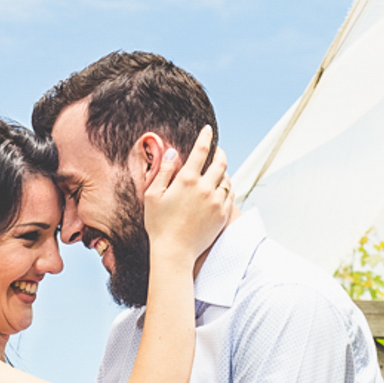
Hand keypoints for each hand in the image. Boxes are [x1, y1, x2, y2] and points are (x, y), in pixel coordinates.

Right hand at [144, 125, 232, 263]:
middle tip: (217, 150)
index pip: (201, 150)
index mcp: (187, 180)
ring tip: (217, 170)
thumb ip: (164, 170)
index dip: (205, 137)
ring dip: (223, 171)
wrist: (175, 252)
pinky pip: (230, 194)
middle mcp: (206, 188)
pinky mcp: (223, 215)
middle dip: (219, 152)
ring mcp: (217, 202)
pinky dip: (227, 187)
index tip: (208, 130)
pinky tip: (221, 188)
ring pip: (227, 178)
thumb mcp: (153, 195)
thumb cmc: (159, 224)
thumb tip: (174, 152)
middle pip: (220, 162)